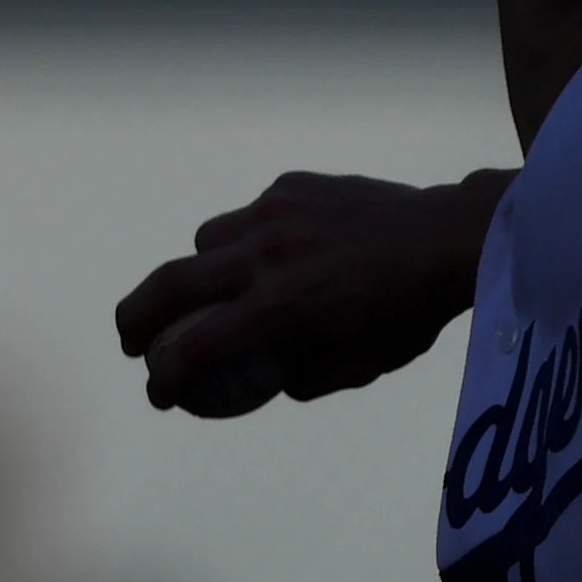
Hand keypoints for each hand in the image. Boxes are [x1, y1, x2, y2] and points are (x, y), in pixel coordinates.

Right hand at [116, 169, 512, 414]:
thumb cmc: (411, 312)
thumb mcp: (359, 365)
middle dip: (136, 320)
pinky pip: (251, 215)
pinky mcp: (294, 187)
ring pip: (206, 242)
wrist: (451, 239)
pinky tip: (279, 253)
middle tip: (131, 342)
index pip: (193, 346)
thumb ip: (305, 376)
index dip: (165, 377)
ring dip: (199, 273)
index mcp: (280, 306)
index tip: (158, 394)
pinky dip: (251, 239)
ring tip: (216, 293)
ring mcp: (277, 213)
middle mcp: (267, 255)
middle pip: (168, 284)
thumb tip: (270, 378)